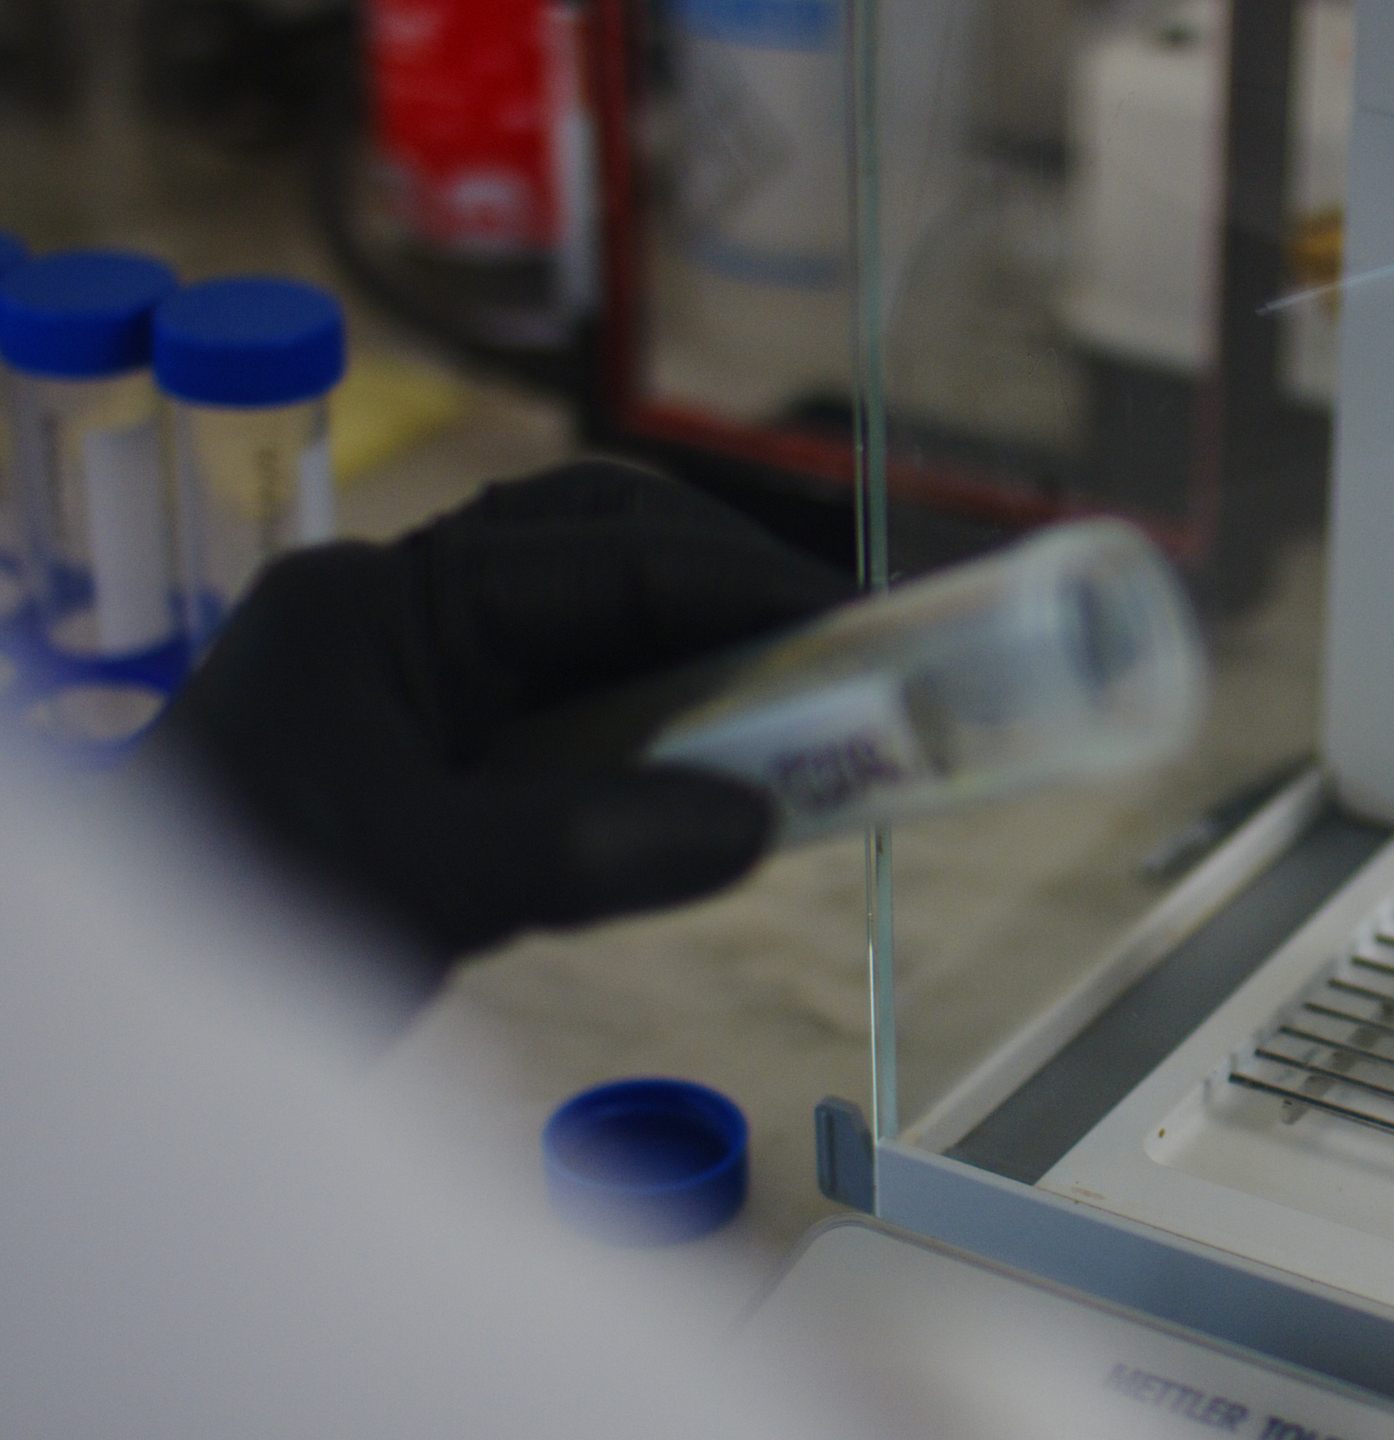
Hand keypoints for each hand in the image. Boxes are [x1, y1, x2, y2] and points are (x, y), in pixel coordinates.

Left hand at [145, 460, 856, 967]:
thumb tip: (760, 821)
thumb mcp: (417, 883)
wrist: (86, 1037)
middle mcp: (394, 616)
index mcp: (382, 602)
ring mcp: (401, 681)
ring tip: (789, 709)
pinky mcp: (416, 753)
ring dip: (685, 659)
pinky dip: (643, 730)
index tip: (859, 619)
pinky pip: (557, 708)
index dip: (740, 581)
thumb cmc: (230, 922)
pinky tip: (700, 777)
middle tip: (834, 651)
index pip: (600, 555)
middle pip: (592, 550)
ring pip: (578, 626)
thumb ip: (590, 844)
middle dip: (717, 591)